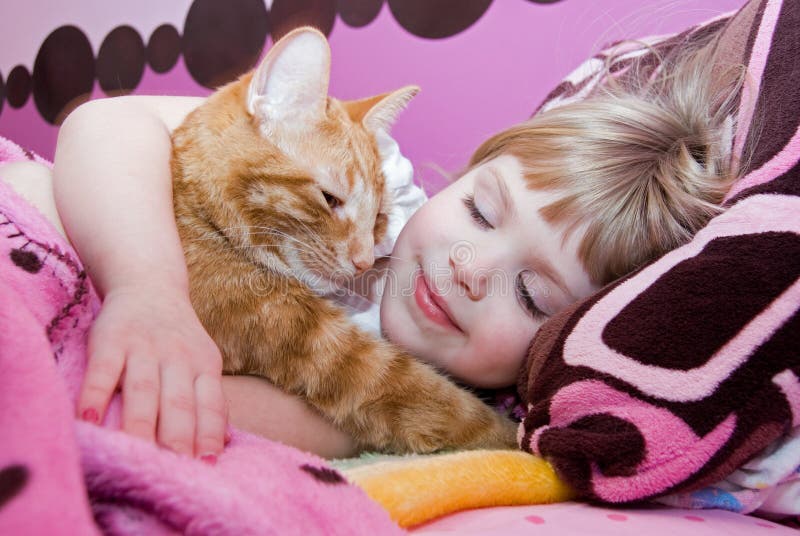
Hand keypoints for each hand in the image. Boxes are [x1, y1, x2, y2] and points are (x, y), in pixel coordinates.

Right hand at [77, 285, 226, 458]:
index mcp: (206, 366)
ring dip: (139, 425)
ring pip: (144, 391)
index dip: (209, 435)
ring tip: (135, 456)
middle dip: (178, 438)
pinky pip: (103, 371)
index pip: (211, 405)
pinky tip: (89, 420)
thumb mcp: (203, 362)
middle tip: (173, 470)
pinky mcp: (111, 339)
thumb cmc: (178, 338)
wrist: (149, 283)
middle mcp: (179, 357)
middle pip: (179, 403)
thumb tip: (221, 445)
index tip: (206, 465)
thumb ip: (209, 399)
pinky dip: (95, 395)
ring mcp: (145, 347)